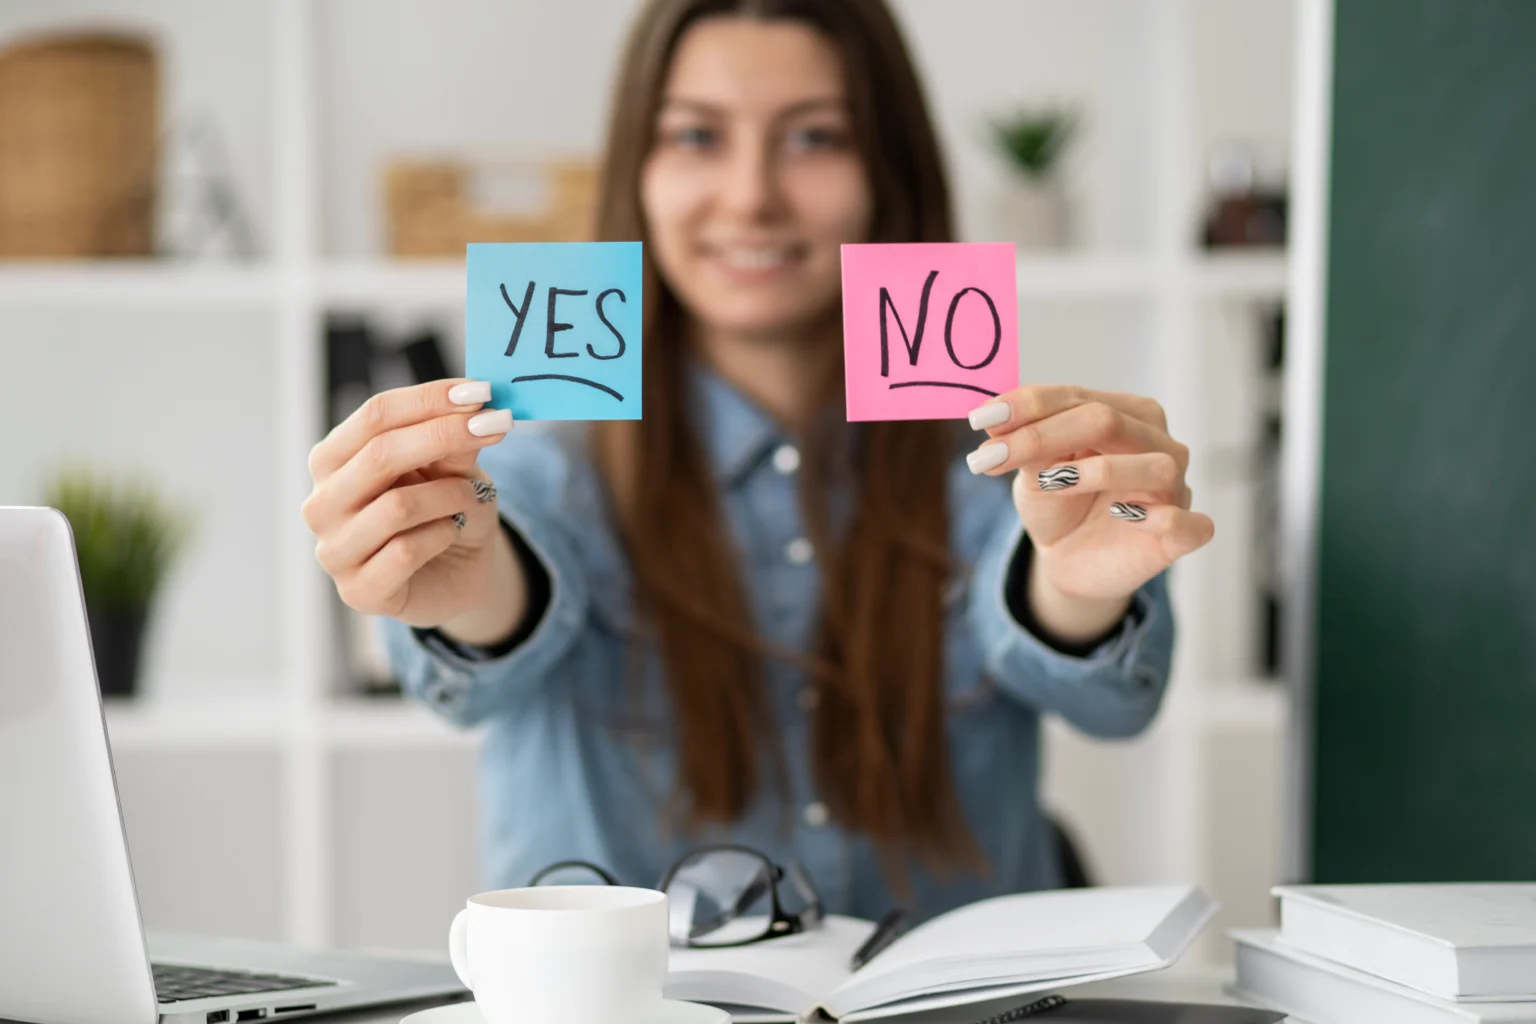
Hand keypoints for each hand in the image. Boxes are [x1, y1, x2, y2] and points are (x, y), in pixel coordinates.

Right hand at [301, 379, 519, 634]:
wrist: (457, 575)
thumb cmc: (445, 512)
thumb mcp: (455, 469)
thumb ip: (454, 444)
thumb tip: (474, 407)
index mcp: (333, 461)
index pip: (374, 416)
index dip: (428, 399)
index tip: (480, 391)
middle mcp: (322, 503)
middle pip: (379, 455)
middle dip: (444, 436)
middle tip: (494, 426)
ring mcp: (334, 550)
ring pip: (397, 506)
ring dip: (450, 495)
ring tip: (470, 498)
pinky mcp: (358, 591)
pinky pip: (405, 551)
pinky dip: (442, 535)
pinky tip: (450, 533)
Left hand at [966, 386, 1214, 640]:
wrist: (1069, 560)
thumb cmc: (1057, 503)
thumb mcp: (1032, 472)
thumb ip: (1022, 445)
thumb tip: (992, 419)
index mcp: (1125, 413)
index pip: (1076, 397)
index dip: (1027, 405)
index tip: (980, 419)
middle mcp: (1158, 443)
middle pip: (1107, 421)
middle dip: (1043, 435)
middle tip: (992, 456)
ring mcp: (1176, 488)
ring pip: (1155, 465)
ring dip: (1099, 471)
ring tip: (1051, 482)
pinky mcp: (1184, 533)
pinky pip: (1189, 523)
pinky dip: (1160, 517)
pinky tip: (1123, 516)